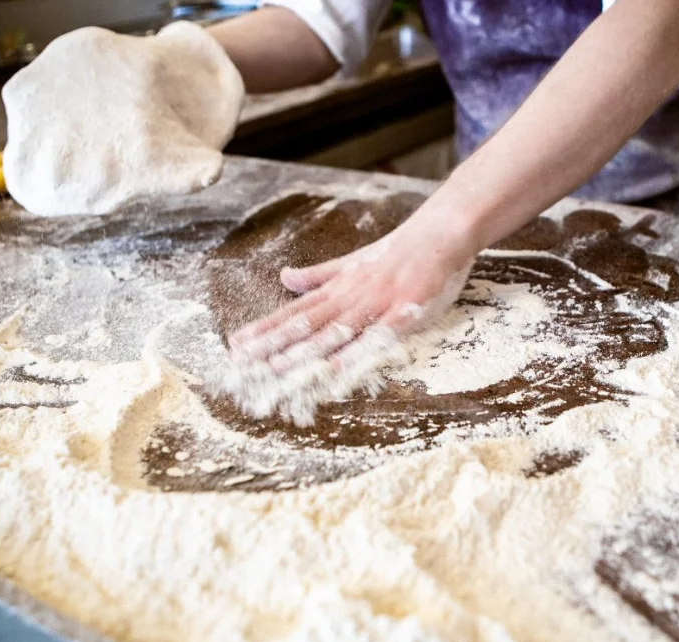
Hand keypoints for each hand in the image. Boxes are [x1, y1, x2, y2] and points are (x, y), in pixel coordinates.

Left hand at [226, 221, 475, 372]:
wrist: (441, 233)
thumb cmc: (400, 250)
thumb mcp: (353, 261)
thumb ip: (319, 275)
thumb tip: (284, 277)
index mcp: (338, 287)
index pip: (295, 312)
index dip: (266, 330)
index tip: (237, 345)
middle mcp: (350, 297)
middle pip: (305, 326)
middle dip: (272, 345)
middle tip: (242, 363)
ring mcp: (376, 305)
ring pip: (333, 333)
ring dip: (302, 353)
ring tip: (273, 370)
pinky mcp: (403, 314)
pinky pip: (374, 340)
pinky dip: (352, 356)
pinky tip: (332, 371)